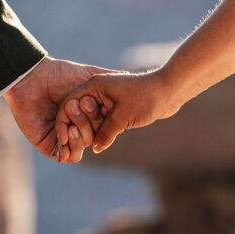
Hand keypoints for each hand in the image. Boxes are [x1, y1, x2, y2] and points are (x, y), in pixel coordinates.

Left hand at [4, 57, 115, 163]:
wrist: (34, 78)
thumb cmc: (60, 74)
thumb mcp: (91, 75)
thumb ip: (110, 78)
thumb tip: (128, 78)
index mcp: (87, 114)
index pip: (103, 126)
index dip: (105, 120)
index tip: (102, 106)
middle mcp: (77, 127)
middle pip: (93, 137)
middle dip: (89, 124)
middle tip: (81, 105)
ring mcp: (63, 136)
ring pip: (81, 148)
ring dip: (80, 137)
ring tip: (72, 124)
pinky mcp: (49, 144)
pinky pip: (66, 156)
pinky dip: (70, 148)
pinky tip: (67, 133)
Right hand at [56, 70, 182, 153]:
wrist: (171, 90)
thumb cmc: (146, 98)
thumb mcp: (122, 118)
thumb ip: (105, 133)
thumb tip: (95, 148)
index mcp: (94, 85)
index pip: (70, 103)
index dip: (64, 121)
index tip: (63, 139)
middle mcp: (98, 90)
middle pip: (79, 112)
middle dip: (79, 128)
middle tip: (83, 142)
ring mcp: (108, 98)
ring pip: (92, 118)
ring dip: (92, 131)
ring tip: (94, 144)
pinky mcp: (118, 107)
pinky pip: (104, 120)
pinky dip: (103, 131)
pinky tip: (103, 142)